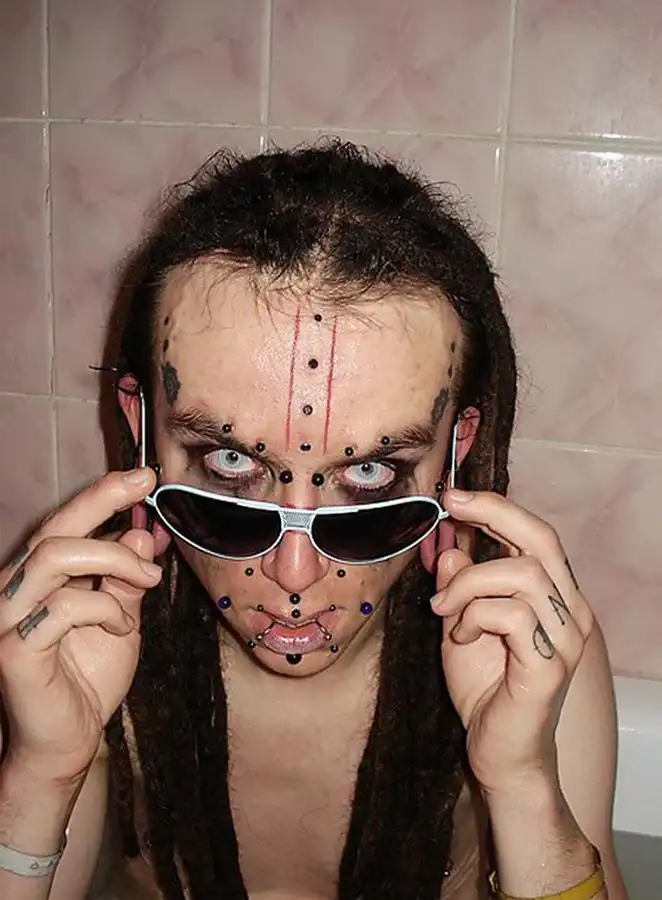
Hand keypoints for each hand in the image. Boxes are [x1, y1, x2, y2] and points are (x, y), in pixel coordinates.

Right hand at [0, 469, 161, 784]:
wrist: (68, 742)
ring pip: (56, 557)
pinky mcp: (14, 649)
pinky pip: (63, 607)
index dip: (100, 494)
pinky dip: (105, 609)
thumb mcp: (118, 617)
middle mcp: (12, 590)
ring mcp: (6, 618)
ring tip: (146, 578)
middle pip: (54, 530)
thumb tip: (141, 530)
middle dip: (102, 499)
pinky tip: (119, 627)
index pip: (62, 525)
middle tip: (145, 485)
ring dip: (113, 560)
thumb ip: (125, 578)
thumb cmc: (88, 678)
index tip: (142, 474)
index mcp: (35, 579)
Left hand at [432, 488, 593, 795]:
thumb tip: (451, 545)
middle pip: (542, 539)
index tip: (455, 496)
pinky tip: (460, 637)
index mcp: (554, 597)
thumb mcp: (461, 624)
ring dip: (468, 585)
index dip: (498, 508)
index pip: (538, 535)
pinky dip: (473, 616)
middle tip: (451, 509)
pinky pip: (510, 614)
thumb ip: (460, 585)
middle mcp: (570, 612)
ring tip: (444, 611)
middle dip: (494, 514)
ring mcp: (565, 638)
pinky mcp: (549, 665)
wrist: (500, 753)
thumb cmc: (484, 688)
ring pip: (520, 574)